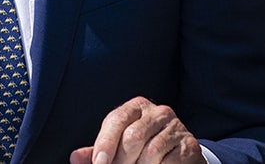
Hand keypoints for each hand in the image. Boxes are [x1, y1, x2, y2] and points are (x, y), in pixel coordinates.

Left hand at [70, 96, 203, 163]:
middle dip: (121, 161)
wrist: (179, 155)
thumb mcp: (118, 146)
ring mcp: (177, 127)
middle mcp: (158, 112)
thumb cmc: (141, 150)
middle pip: (133, 137)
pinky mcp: (190, 145)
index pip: (117, 120)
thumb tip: (74, 157)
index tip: (99, 163)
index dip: (105, 143)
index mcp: (136, 107)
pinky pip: (169, 162)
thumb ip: (97, 151)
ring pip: (151, 151)